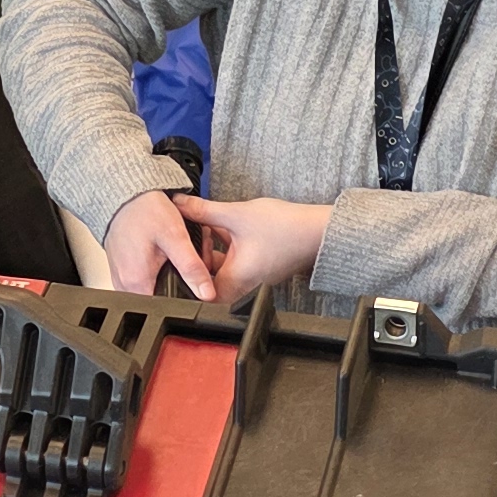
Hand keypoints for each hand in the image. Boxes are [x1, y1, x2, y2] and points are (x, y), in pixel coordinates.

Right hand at [103, 189, 213, 297]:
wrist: (125, 195)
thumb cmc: (144, 210)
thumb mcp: (175, 236)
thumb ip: (192, 267)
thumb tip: (207, 293)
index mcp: (137, 281)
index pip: (165, 308)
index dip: (185, 300)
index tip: (194, 283)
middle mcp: (125, 284)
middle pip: (159, 300)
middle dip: (180, 286)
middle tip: (186, 260)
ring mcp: (121, 278)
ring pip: (152, 291)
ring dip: (168, 278)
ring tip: (173, 255)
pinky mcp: (122, 271)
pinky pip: (143, 281)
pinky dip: (156, 272)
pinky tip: (162, 255)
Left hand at [176, 193, 329, 296]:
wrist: (318, 231)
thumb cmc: (284, 228)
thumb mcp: (237, 215)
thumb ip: (204, 210)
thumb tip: (179, 204)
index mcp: (236, 279)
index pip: (200, 291)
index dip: (187, 276)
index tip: (178, 257)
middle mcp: (244, 283)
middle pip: (209, 279)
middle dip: (197, 257)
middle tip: (190, 238)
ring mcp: (253, 275)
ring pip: (222, 268)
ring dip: (211, 249)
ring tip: (204, 227)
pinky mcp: (260, 265)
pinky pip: (235, 261)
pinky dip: (225, 246)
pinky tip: (222, 226)